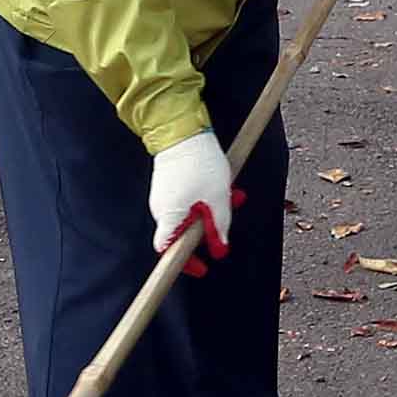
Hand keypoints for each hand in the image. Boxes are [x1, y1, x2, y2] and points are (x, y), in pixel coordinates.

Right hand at [145, 130, 236, 269]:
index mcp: (169, 217)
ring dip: (212, 211)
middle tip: (228, 225)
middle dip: (210, 230)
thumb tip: (220, 249)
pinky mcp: (169, 182)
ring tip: (234, 196)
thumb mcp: (218, 199)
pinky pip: (188, 199)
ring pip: (190, 214)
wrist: (183, 128)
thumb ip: (220, 227)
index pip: (168, 252)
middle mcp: (161, 209)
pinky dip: (205, 198)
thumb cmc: (199, 163)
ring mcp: (164, 195)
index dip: (185, 263)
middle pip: (184, 233)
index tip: (201, 267)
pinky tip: (222, 185)